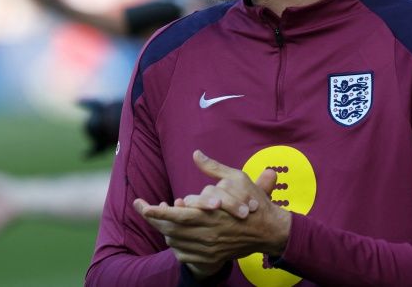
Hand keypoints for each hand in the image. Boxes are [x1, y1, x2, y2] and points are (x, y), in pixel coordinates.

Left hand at [133, 150, 291, 272]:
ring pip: (176, 243)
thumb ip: (213, 168)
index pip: (175, 215)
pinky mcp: (211, 257)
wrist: (270, 230)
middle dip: (154, 219)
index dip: (157, 211)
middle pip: (171, 230)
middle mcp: (206, 234)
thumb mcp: (236, 178)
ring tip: (157, 218)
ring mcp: (208, 248)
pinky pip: (185, 255)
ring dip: (164, 231)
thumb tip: (196, 154)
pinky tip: (173, 235)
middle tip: (141, 208)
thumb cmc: (253, 202)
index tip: (143, 205)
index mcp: (209, 215)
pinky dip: (176, 246)